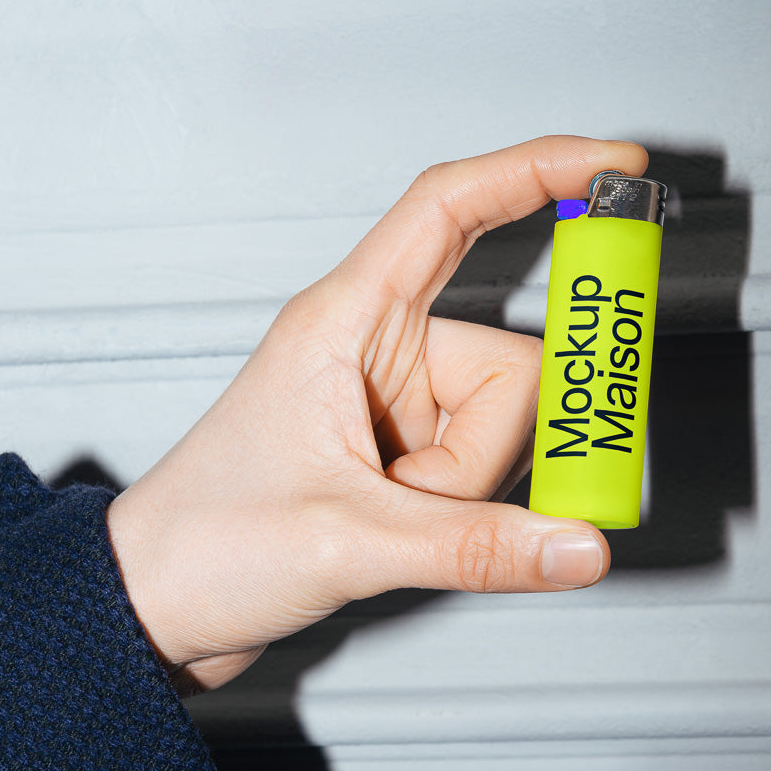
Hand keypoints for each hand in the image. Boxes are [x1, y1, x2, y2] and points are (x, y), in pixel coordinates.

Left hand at [107, 134, 648, 688]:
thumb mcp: (348, 539)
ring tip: (391, 519)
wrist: (156, 604)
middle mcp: (377, 350)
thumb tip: (578, 542)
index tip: (614, 165)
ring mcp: (396, 405)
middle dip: (490, 448)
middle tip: (438, 493)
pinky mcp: (406, 455)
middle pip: (509, 361)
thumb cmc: (204, 540)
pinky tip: (404, 527)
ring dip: (468, 488)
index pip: (451, 209)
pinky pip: (484, 465)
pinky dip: (467, 507)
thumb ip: (476, 544)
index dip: (537, 172)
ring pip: (503, 426)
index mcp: (346, 320)